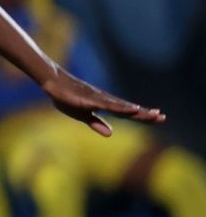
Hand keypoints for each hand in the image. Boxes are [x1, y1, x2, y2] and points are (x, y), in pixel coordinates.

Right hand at [42, 68, 164, 136]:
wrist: (53, 82)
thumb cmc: (66, 97)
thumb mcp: (81, 114)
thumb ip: (96, 123)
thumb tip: (110, 134)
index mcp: (105, 105)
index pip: (127, 113)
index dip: (143, 116)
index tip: (159, 118)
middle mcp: (106, 100)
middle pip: (128, 109)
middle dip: (145, 114)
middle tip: (162, 117)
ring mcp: (98, 99)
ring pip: (121, 107)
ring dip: (137, 111)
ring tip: (152, 114)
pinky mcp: (89, 99)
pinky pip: (107, 105)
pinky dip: (121, 107)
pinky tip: (131, 108)